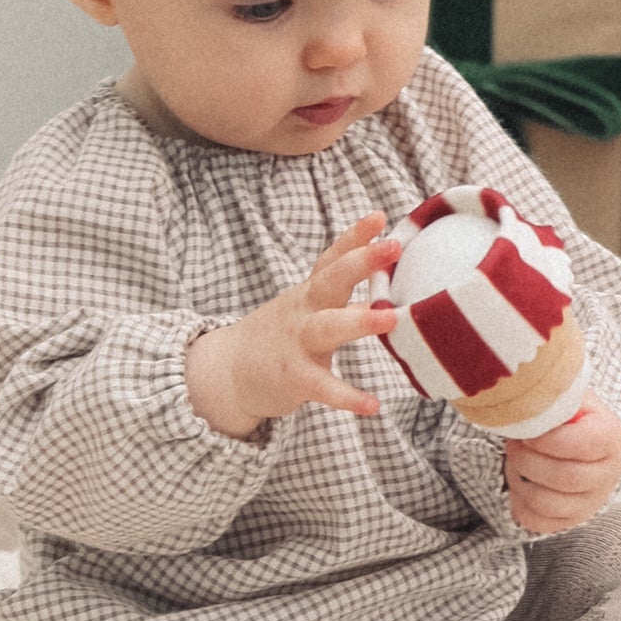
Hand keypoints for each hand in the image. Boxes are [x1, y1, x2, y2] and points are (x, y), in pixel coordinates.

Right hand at [185, 212, 398, 438]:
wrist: (228, 373)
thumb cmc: (282, 335)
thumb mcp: (306, 304)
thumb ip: (339, 286)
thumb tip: (387, 268)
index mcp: (311, 293)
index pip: (332, 258)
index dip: (355, 236)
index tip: (379, 216)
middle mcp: (304, 311)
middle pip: (331, 280)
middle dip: (361, 261)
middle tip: (392, 246)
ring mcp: (297, 343)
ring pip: (327, 327)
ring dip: (359, 320)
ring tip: (391, 318)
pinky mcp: (294, 378)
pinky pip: (323, 387)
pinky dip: (347, 397)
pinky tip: (372, 405)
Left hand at [503, 392, 620, 533]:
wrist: (587, 443)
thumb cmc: (573, 417)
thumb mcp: (571, 397)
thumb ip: (555, 396)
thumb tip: (526, 398)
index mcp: (611, 438)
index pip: (582, 444)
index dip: (547, 440)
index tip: (527, 432)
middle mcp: (608, 474)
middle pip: (564, 477)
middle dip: (527, 461)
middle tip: (513, 445)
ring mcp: (591, 502)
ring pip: (549, 504)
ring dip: (520, 482)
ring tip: (513, 462)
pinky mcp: (572, 520)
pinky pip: (539, 522)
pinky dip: (520, 504)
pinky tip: (519, 482)